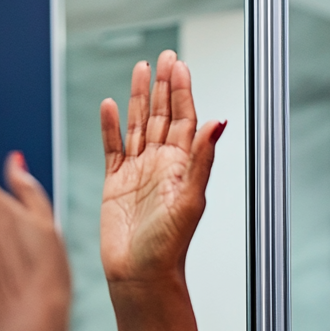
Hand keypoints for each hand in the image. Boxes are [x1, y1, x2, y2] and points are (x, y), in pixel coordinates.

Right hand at [100, 49, 224, 285]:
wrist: (141, 274)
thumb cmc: (169, 246)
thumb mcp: (191, 198)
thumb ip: (202, 158)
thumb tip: (218, 122)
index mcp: (182, 167)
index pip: (184, 120)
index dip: (182, 91)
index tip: (180, 64)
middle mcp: (161, 166)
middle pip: (161, 116)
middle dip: (164, 86)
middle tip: (166, 56)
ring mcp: (138, 173)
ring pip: (138, 126)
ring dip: (138, 98)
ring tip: (140, 69)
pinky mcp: (115, 184)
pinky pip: (112, 148)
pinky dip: (111, 127)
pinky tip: (111, 106)